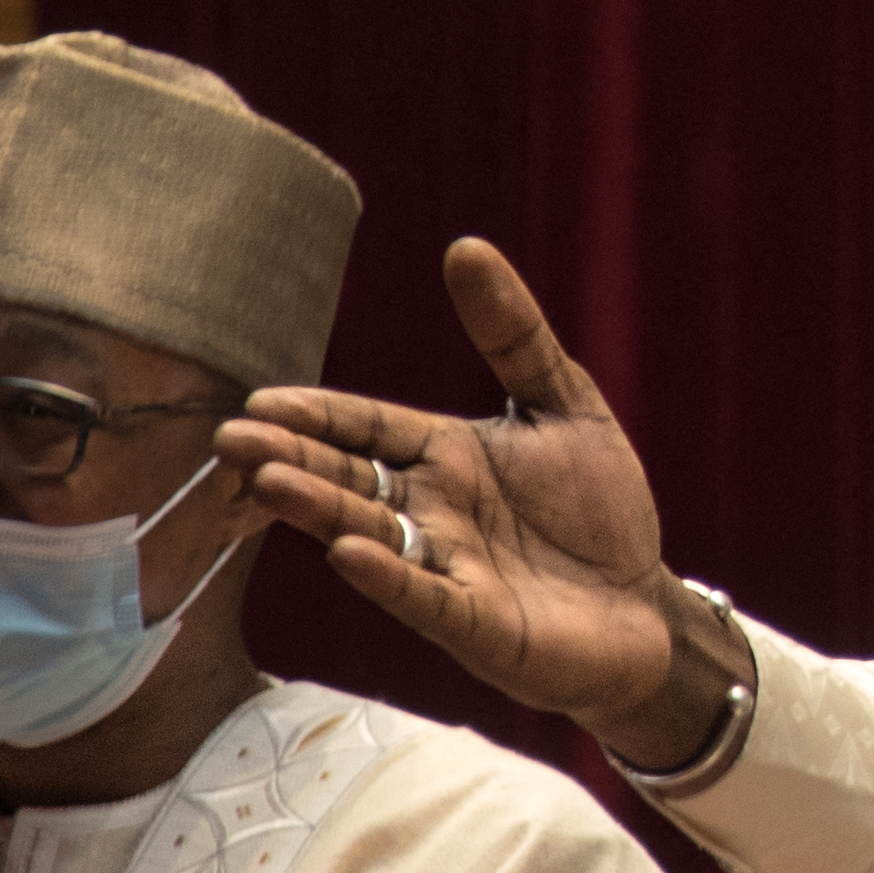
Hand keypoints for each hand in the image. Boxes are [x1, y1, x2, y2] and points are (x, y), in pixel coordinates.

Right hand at [220, 239, 718, 757]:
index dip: (316, 416)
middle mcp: (430, 513)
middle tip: (229, 440)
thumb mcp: (564, 404)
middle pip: (348, 479)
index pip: (365, 427)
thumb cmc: (598, 507)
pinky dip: (388, 579)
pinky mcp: (479, 626)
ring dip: (320, 510)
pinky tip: (347, 555)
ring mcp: (448, 570)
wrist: (644, 603)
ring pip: (371, 534)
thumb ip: (514, 335)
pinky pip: (427, 599)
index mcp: (443, 456)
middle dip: (290, 460)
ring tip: (267, 485)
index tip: (261, 403)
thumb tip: (465, 246)